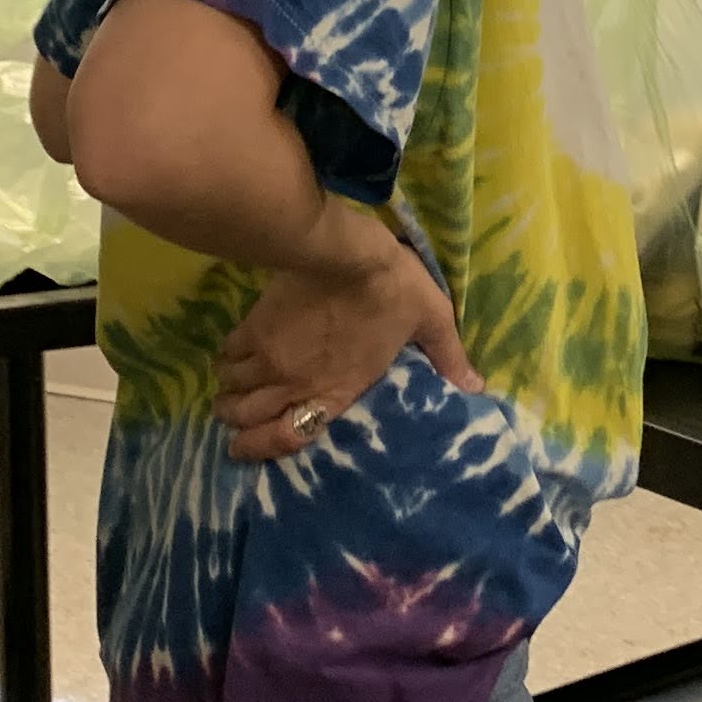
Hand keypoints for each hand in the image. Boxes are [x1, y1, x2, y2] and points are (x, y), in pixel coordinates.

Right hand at [212, 212, 482, 463]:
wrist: (347, 250)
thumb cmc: (393, 288)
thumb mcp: (431, 320)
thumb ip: (448, 357)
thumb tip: (476, 388)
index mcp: (336, 392)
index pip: (286, 439)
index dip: (259, 450)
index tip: (245, 448)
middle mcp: (295, 383)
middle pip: (244, 417)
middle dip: (237, 423)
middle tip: (240, 417)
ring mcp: (270, 356)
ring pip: (230, 389)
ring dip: (230, 393)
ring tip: (234, 389)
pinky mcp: (255, 326)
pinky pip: (226, 354)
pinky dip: (225, 360)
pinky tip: (232, 356)